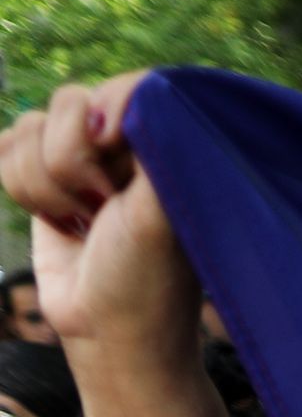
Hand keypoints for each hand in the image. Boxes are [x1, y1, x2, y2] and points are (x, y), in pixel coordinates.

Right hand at [0, 75, 202, 356]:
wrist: (108, 330)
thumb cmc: (145, 277)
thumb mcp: (160, 215)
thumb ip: (156, 148)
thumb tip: (124, 98)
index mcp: (170, 142)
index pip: (126, 86)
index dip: (108, 123)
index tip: (117, 181)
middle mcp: (128, 140)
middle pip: (66, 102)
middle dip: (72, 167)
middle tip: (104, 211)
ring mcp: (82, 155)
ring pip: (28, 128)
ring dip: (46, 188)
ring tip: (85, 225)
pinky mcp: (43, 172)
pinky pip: (5, 146)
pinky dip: (22, 189)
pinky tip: (59, 221)